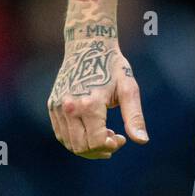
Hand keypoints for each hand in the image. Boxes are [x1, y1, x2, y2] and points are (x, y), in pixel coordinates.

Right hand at [47, 39, 148, 158]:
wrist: (88, 45)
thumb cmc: (112, 66)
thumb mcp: (128, 89)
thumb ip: (134, 116)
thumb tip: (142, 141)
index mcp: (90, 104)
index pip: (96, 142)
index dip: (111, 146)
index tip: (122, 138)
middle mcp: (70, 107)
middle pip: (81, 147)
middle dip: (100, 150)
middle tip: (114, 139)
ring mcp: (58, 107)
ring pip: (69, 143)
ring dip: (87, 146)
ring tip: (103, 134)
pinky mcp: (52, 105)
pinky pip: (61, 133)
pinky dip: (75, 139)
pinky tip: (90, 131)